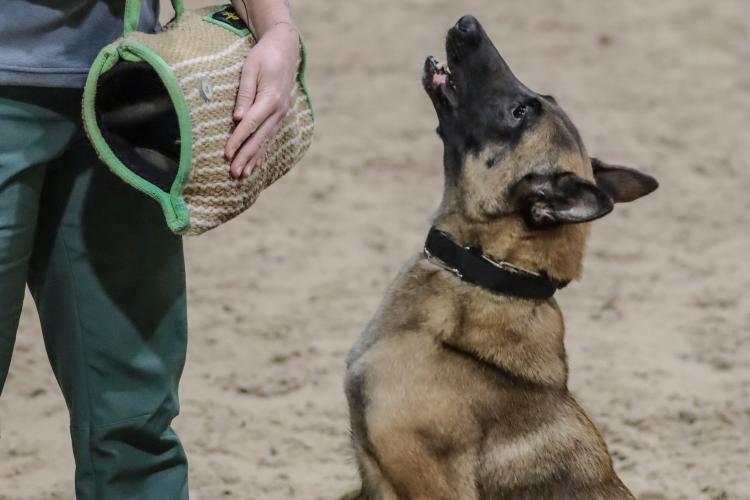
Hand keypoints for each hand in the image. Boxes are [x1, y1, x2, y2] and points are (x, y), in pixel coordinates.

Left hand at [225, 22, 299, 177]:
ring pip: (265, 141)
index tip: (226, 153)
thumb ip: (245, 94)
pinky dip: (262, 151)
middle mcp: (278, 111)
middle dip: (245, 156)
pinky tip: (255, 163)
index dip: (237, 140)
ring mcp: (281, 114)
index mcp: (270, 99)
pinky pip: (269, 137)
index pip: (250, 124)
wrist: (285, 48)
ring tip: (243, 174)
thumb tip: (238, 118)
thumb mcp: (251, 69)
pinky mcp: (280, 115)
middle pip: (259, 138)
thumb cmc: (264, 56)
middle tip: (234, 173)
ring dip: (254, 158)